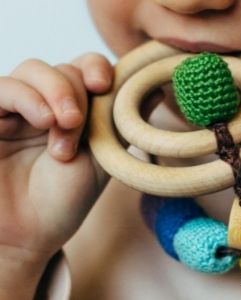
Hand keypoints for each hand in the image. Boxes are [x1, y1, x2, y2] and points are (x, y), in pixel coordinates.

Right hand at [0, 53, 112, 298]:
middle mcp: (48, 104)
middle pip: (65, 67)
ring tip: (62, 130)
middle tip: (77, 126)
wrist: (28, 233)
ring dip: (55, 94)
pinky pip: (4, 88)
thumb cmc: (67, 198)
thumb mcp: (104, 157)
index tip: (103, 85)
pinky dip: (27, 97)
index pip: (87, 67)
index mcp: (78, 110)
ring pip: (34, 70)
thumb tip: (157, 90)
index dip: (96, 68)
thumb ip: (122, 122)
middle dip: (75, 93)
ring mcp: (18, 109)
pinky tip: (42, 121)